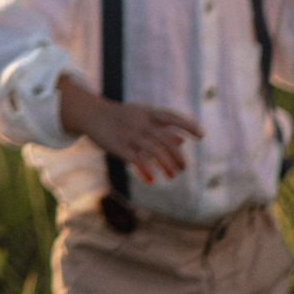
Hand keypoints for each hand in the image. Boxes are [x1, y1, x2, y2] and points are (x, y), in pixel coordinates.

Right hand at [56, 75, 200, 183]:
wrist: (91, 114)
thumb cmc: (122, 117)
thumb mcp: (142, 117)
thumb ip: (162, 128)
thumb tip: (182, 140)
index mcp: (148, 113)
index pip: (172, 117)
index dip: (188, 125)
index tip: (202, 136)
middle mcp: (141, 122)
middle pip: (166, 140)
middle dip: (177, 156)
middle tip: (183, 168)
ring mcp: (130, 134)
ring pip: (155, 151)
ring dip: (167, 166)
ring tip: (172, 176)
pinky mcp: (119, 146)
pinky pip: (137, 160)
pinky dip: (146, 171)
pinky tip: (151, 180)